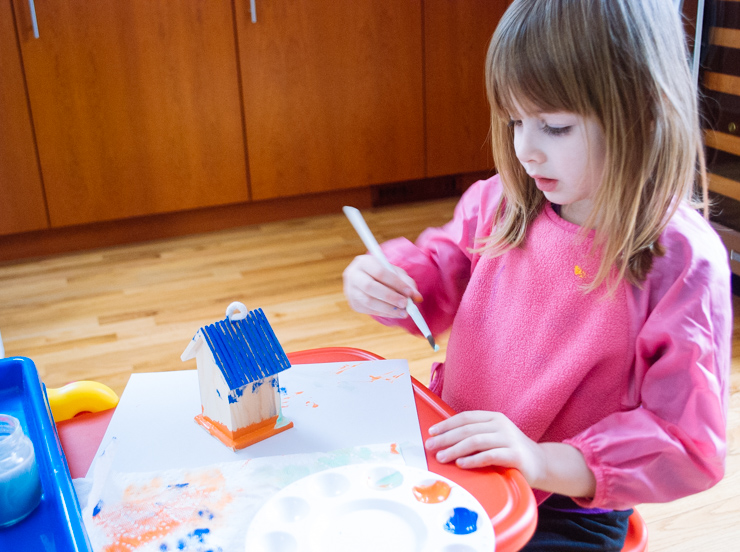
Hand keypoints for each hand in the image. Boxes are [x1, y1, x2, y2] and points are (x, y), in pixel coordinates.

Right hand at [343, 254, 421, 317]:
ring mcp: (350, 290)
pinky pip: (369, 311)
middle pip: (370, 287)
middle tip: (405, 304)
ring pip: (368, 301)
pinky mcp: (353, 303)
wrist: (369, 279)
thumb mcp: (396, 273)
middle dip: (390, 297)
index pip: (380, 272)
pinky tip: (395, 313)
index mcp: (364, 262)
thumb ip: (407, 283)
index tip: (409, 293)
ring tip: (403, 312)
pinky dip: (384, 313)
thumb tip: (417, 298)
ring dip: (388, 309)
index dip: (395, 283)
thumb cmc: (385, 274)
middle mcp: (353, 274)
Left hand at [425, 411, 596, 497]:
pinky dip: (473, 460)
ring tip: (442, 456)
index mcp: (494, 418)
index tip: (432, 432)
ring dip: (455, 449)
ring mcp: (509, 439)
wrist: (542, 463)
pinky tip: (461, 463)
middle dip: (446, 437)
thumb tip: (445, 439)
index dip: (447, 424)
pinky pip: (489, 456)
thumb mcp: (494, 437)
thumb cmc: (511, 451)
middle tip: (431, 446)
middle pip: (467, 429)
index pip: (465, 417)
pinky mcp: (515, 455)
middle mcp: (501, 425)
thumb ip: (475, 435)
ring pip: (476, 441)